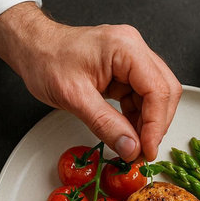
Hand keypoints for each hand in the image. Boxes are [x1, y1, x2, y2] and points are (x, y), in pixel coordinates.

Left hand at [0, 2, 181, 161]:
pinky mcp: (126, 72)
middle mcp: (134, 50)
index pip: (157, 90)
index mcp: (125, 48)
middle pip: (165, 91)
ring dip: (148, 125)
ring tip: (133, 146)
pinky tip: (128, 134)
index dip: (156, 125)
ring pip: (156, 97)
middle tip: (143, 151)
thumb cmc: (47, 61)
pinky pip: (142, 99)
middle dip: (157, 125)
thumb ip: (105, 124)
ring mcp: (132, 61)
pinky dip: (138, 119)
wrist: (34, 48)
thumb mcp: (74, 97)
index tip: (147, 151)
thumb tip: (131, 148)